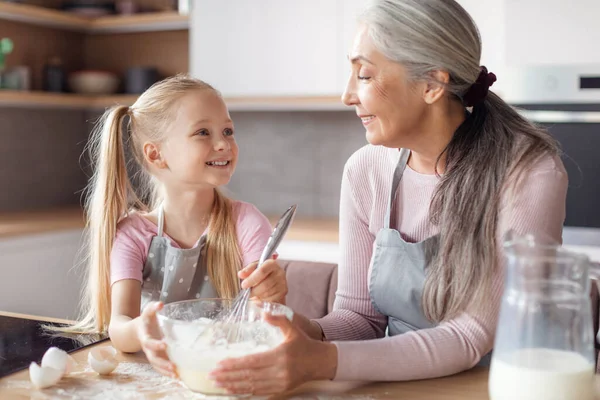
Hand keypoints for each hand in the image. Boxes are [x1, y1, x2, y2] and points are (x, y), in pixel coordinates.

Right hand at [136, 301, 176, 378]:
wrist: (136, 331)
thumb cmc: (145, 319)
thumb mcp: (148, 311)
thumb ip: (153, 307)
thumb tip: (161, 304)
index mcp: (145, 337)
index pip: (148, 342)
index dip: (155, 344)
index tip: (165, 344)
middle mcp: (147, 348)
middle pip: (153, 358)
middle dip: (162, 363)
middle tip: (173, 365)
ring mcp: (151, 354)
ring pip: (156, 365)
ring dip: (165, 371)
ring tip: (176, 375)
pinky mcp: (156, 358)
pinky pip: (160, 367)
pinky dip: (167, 373)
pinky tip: (177, 376)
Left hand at [208, 313, 337, 394]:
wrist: (321, 362)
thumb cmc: (305, 345)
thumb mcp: (293, 329)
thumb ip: (279, 320)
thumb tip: (263, 312)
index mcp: (280, 356)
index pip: (252, 361)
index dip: (235, 364)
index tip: (220, 364)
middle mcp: (279, 372)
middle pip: (249, 376)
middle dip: (229, 376)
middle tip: (212, 376)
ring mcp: (280, 383)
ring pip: (252, 387)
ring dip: (234, 386)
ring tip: (219, 384)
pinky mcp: (281, 390)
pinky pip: (259, 393)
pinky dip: (245, 392)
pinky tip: (234, 390)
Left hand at [238, 256, 287, 303]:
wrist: (272, 281)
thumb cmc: (261, 275)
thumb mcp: (253, 269)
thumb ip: (247, 271)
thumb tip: (241, 274)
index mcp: (272, 264)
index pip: (262, 271)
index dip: (251, 279)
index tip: (243, 285)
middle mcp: (279, 273)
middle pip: (265, 284)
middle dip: (253, 290)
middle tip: (247, 292)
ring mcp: (282, 284)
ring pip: (267, 293)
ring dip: (258, 295)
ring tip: (254, 293)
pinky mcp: (283, 294)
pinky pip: (271, 300)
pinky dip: (263, 300)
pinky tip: (261, 297)